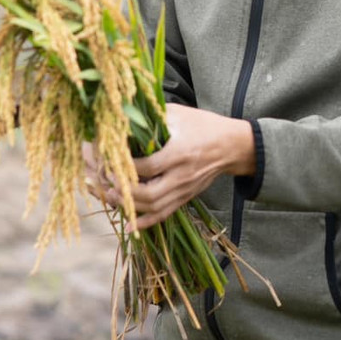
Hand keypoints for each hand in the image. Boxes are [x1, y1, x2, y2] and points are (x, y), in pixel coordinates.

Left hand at [100, 104, 254, 229]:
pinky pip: (165, 214)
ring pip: (155, 208)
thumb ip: (152, 116)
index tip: (111, 162)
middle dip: (125, 192)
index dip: (127, 168)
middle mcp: (182, 175)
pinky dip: (146, 222)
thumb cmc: (202, 125)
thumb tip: (122, 117)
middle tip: (108, 182)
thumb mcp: (177, 114)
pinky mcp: (185, 197)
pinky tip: (130, 226)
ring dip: (131, 206)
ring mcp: (184, 189)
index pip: (149, 167)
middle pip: (150, 194)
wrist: (231, 145)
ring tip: (113, 197)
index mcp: (180, 152)